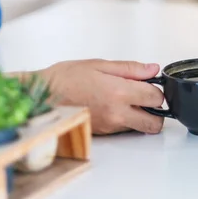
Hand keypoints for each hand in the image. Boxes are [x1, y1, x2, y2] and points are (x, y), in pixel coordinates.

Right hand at [40, 59, 164, 134]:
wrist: (40, 96)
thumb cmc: (65, 78)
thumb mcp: (99, 65)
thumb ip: (130, 69)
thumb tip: (152, 69)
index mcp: (119, 93)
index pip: (156, 98)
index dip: (157, 89)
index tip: (150, 83)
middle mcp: (117, 114)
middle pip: (154, 123)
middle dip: (156, 110)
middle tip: (145, 97)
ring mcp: (110, 126)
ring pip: (139, 127)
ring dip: (140, 115)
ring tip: (124, 98)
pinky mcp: (102, 133)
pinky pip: (123, 129)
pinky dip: (125, 119)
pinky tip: (112, 105)